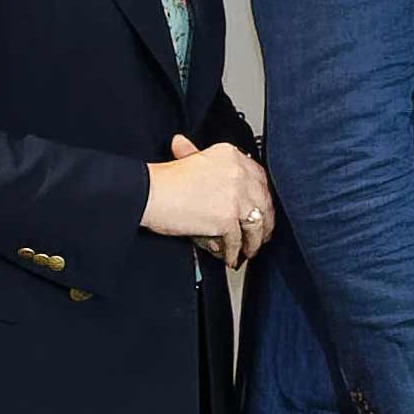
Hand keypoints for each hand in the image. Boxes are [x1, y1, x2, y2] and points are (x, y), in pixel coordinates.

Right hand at [147, 135, 274, 269]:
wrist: (149, 193)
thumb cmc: (164, 180)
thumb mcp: (190, 159)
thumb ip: (204, 160)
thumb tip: (216, 170)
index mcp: (231, 156)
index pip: (260, 179)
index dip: (263, 199)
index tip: (263, 210)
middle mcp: (238, 173)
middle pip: (263, 202)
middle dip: (265, 223)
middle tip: (261, 235)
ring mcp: (235, 197)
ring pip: (256, 224)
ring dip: (253, 242)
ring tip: (248, 251)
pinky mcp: (227, 218)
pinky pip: (237, 241)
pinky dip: (234, 252)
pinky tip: (231, 257)